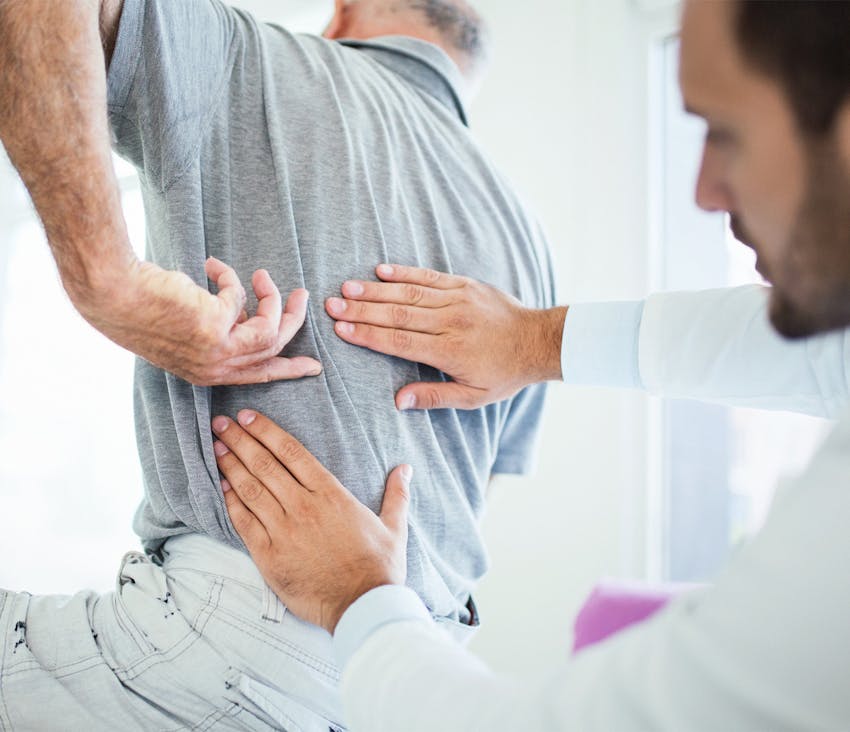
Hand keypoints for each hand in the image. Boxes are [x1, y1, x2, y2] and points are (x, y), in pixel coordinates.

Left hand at [78, 257, 321, 385]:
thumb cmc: (144, 309)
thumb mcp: (189, 330)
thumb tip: (246, 313)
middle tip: (302, 296)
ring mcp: (218, 350)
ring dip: (273, 298)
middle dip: (293, 321)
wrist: (115, 296)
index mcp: (208, 374)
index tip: (313, 367)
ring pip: (269, 328)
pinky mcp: (217, 326)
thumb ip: (221, 330)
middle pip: (274, 349)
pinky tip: (211, 265)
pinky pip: (240, 297)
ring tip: (263, 275)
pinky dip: (229, 277)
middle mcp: (216, 368)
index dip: (289, 369)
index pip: (259, 376)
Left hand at [212, 409, 410, 633]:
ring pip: (250, 489)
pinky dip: (231, 501)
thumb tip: (405, 468)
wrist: (362, 606)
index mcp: (331, 494)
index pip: (292, 452)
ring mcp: (284, 531)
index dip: (266, 431)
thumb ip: (396, 494)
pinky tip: (221, 486)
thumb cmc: (379, 567)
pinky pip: (244, 522)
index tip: (248, 417)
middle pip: (265, 465)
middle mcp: (303, 507)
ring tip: (216, 447)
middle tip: (221, 423)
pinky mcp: (269, 556)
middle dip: (240, 440)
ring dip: (231, 465)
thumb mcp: (394, 526)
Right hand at [325, 264, 566, 409]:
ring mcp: (457, 299)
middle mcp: (450, 321)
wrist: (538, 341)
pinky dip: (404, 272)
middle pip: (397, 314)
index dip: (368, 335)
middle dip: (361, 310)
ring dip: (375, 290)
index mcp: (449, 351)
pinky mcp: (464, 285)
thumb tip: (397, 401)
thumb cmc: (504, 373)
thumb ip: (434, 397)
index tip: (341, 330)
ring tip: (346, 288)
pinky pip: (429, 276)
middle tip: (331, 305)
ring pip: (409, 292)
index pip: (400, 341)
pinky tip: (380, 270)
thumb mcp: (473, 396)